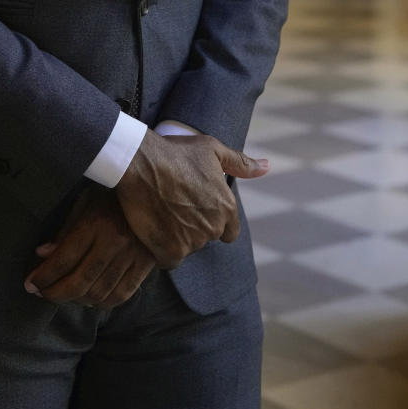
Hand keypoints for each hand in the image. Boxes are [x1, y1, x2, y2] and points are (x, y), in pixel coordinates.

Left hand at [24, 188, 154, 309]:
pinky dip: (101, 303)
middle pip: (80, 281)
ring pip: (99, 292)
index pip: (65, 258)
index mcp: (97, 222)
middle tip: (41, 294)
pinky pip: (121, 295)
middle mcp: (115, 242)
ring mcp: (132, 257)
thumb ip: (65, 229)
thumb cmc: (112, 195)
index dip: (44, 275)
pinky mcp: (145, 266)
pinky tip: (88, 299)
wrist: (154, 194)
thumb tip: (42, 255)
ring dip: (76, 300)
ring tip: (62, 296)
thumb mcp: (85, 201)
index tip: (30, 283)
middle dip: (55, 293)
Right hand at [115, 130, 268, 268]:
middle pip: (205, 237)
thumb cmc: (176, 152)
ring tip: (161, 212)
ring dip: (176, 236)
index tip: (197, 209)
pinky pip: (169, 259)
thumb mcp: (211, 149)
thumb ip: (240, 163)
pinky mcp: (169, 251)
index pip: (229, 231)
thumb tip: (267, 167)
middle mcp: (212, 228)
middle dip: (193, 226)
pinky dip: (162, 249)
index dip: (214, 221)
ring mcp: (191, 242)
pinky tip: (154, 228)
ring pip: (187, 247)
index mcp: (226, 207)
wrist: (140, 162)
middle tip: (174, 205)